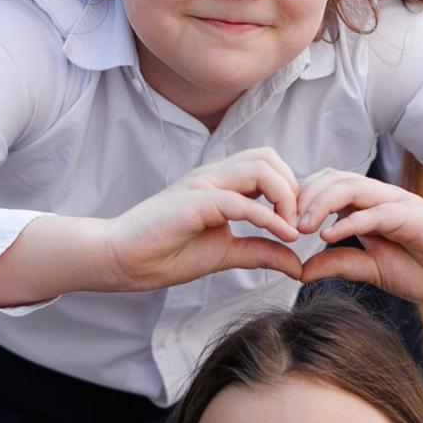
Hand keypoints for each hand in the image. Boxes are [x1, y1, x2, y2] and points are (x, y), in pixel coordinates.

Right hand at [100, 148, 316, 290]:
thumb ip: (262, 252)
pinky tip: (283, 236)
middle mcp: (214, 175)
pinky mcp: (195, 202)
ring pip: (259, 167)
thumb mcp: (227, 253)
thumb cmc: (166, 253)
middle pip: (269, 157)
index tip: (300, 225)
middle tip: (299, 225)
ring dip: (285, 196)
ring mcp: (203, 184)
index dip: (292, 190)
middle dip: (294, 188)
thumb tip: (298, 264)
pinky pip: (240, 201)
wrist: (122, 259)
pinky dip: (269, 218)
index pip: (269, 165)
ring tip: (291, 229)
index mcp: (221, 183)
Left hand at [291, 174, 422, 305]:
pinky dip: (351, 221)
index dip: (299, 200)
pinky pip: (378, 211)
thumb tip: (300, 269)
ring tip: (300, 226)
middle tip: (280, 222)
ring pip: (351, 187)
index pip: (325, 188)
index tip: (275, 222)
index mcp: (368, 208)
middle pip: (333, 179)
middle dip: (303, 196)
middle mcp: (380, 199)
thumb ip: (339, 264)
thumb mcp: (372, 270)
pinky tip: (329, 235)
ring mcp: (398, 204)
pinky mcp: (414, 216)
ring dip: (321, 203)